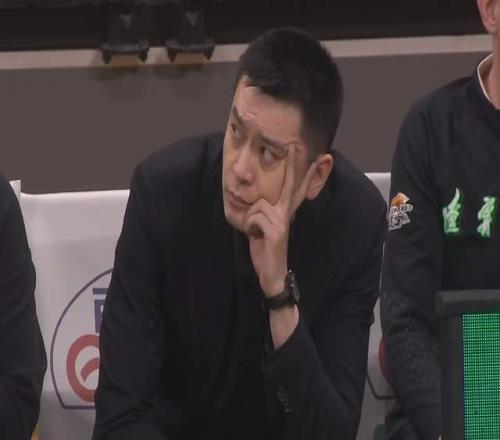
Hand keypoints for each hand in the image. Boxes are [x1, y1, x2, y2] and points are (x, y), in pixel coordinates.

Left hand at [244, 145, 316, 295]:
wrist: (272, 276)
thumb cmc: (265, 251)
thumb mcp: (262, 229)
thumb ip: (261, 214)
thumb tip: (253, 203)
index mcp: (285, 212)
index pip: (294, 188)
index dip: (300, 172)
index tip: (306, 154)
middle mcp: (287, 214)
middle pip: (289, 185)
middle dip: (293, 165)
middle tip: (295, 145)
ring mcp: (283, 221)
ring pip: (258, 205)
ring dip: (249, 220)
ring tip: (254, 233)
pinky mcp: (277, 231)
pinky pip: (255, 217)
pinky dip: (249, 227)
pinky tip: (255, 237)